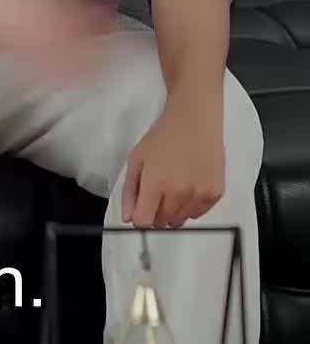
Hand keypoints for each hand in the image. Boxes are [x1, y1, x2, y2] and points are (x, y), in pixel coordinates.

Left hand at [122, 105, 225, 228]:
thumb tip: (128, 218)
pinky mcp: (215, 193)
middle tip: (158, 191)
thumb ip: (130, 191)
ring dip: (173, 210)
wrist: (195, 120)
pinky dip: (191, 206)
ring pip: (180, 220)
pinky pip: (198, 214)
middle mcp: (179, 193)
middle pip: (162, 223)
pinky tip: (188, 185)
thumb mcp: (137, 159)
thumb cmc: (163, 136)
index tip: (141, 207)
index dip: (139, 217)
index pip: (144, 221)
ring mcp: (200, 194)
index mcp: (156, 184)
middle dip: (156, 212)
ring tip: (174, 185)